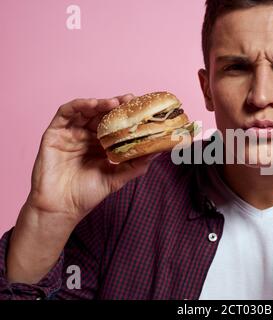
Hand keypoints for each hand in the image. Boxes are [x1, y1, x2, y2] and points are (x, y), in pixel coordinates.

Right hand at [26, 94, 158, 224]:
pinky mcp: (54, 133)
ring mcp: (70, 134)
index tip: (140, 108)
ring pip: (85, 110)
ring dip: (100, 103)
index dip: (126, 115)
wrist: (61, 208)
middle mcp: (86, 137)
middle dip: (116, 105)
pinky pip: (65, 113)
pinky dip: (79, 105)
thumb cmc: (86, 195)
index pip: (114, 124)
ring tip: (113, 102)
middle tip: (129, 100)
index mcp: (100, 146)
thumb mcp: (117, 178)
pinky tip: (92, 104)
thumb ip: (136, 165)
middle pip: (101, 114)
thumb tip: (158, 152)